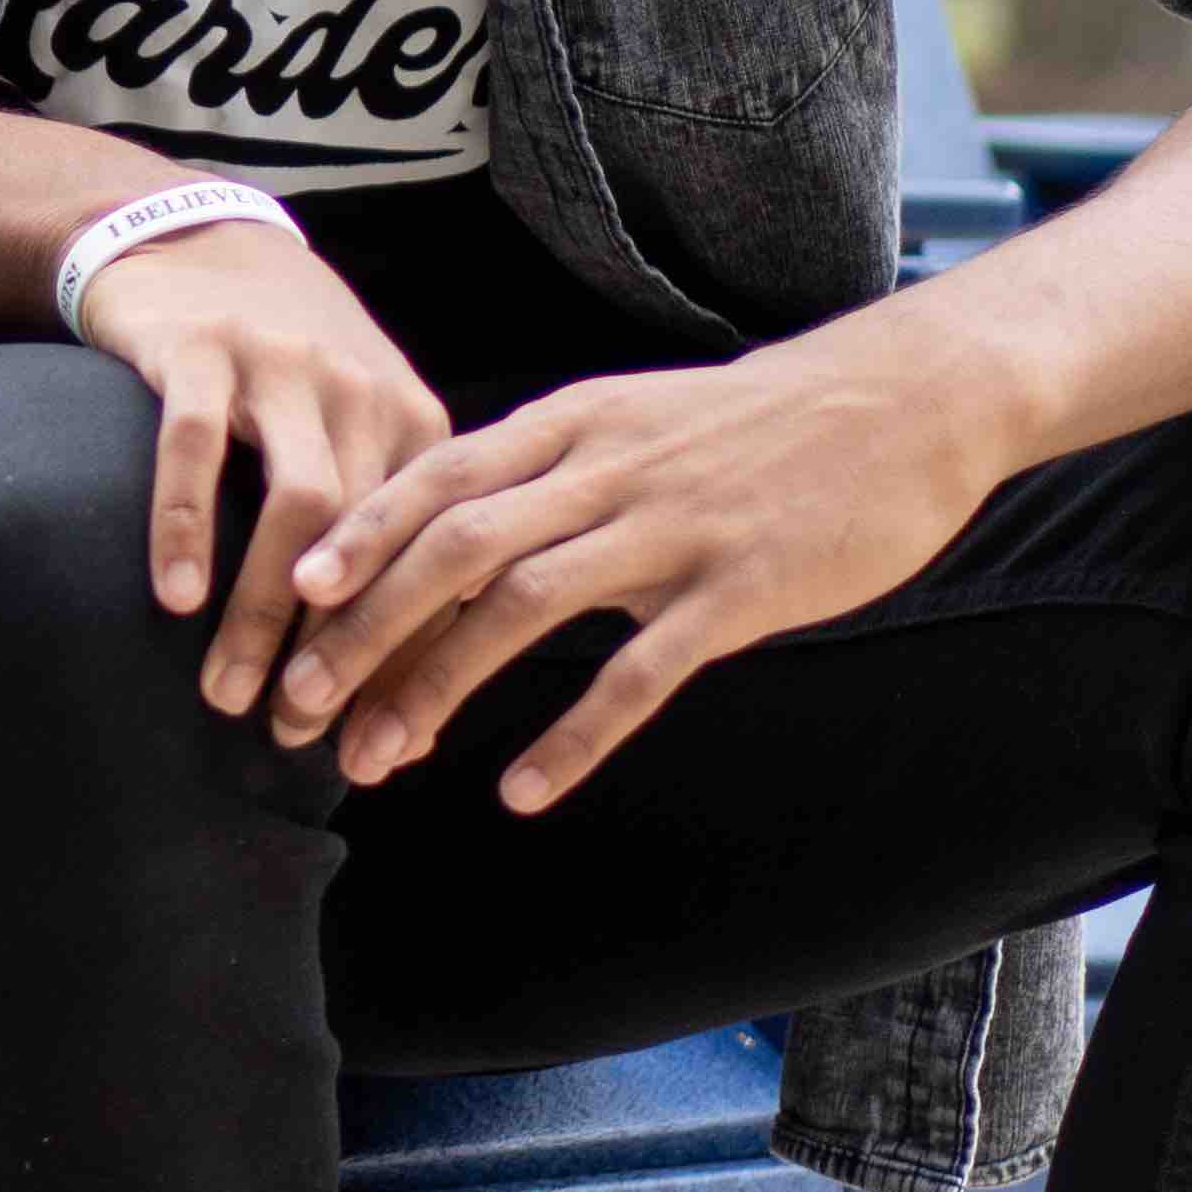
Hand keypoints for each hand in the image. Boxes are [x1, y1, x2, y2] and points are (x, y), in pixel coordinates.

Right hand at [65, 214, 455, 718]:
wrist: (192, 237)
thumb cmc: (280, 362)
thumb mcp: (352, 428)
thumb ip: (379, 529)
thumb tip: (405, 682)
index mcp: (416, 425)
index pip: (433, 560)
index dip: (410, 658)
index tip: (380, 746)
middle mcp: (363, 393)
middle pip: (372, 544)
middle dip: (340, 653)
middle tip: (299, 735)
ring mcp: (283, 367)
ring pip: (297, 506)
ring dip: (265, 610)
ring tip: (228, 691)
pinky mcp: (202, 350)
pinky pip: (197, 447)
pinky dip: (188, 526)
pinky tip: (175, 597)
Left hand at [270, 329, 1013, 810]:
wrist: (904, 401)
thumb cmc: (750, 425)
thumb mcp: (628, 419)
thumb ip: (540, 470)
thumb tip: (442, 531)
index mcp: (568, 425)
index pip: (433, 480)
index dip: (355, 541)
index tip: (288, 601)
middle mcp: (603, 470)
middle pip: (453, 546)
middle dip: (363, 630)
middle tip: (297, 704)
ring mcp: (670, 529)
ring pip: (524, 605)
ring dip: (439, 686)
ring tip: (380, 757)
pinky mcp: (739, 590)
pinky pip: (640, 672)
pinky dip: (573, 734)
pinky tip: (521, 790)